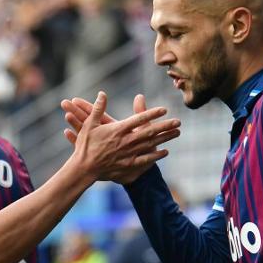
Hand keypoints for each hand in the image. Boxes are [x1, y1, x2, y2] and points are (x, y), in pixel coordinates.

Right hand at [63, 92, 180, 183]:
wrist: (84, 168)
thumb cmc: (86, 145)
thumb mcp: (90, 125)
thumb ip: (98, 109)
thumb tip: (102, 93)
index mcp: (118, 130)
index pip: (139, 119)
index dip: (152, 113)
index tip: (164, 109)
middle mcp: (126, 141)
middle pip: (150, 132)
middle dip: (165, 126)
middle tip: (178, 121)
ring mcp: (129, 154)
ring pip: (151, 144)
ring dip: (165, 138)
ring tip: (177, 133)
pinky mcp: (129, 164)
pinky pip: (146, 159)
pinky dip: (156, 155)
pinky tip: (165, 152)